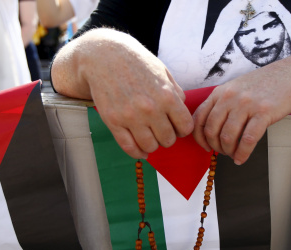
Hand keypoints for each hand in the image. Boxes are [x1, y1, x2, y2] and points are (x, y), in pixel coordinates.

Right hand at [53, 29, 193, 158]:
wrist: (104, 55)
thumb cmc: (136, 62)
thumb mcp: (163, 72)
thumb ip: (176, 92)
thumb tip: (182, 110)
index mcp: (167, 96)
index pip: (185, 127)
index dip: (183, 129)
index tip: (177, 126)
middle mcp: (150, 109)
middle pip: (168, 140)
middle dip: (168, 137)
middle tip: (162, 131)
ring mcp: (130, 117)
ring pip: (150, 146)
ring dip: (153, 145)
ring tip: (150, 136)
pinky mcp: (113, 121)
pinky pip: (129, 147)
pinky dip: (137, 152)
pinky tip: (140, 150)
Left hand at [192, 63, 290, 164]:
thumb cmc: (263, 85)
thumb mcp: (235, 88)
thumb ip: (222, 104)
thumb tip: (211, 131)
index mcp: (220, 92)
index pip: (199, 118)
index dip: (199, 138)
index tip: (206, 147)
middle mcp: (230, 97)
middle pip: (212, 130)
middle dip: (215, 147)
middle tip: (223, 152)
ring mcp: (246, 104)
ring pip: (228, 137)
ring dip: (229, 151)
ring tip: (233, 155)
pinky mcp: (264, 113)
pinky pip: (248, 139)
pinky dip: (242, 153)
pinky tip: (242, 158)